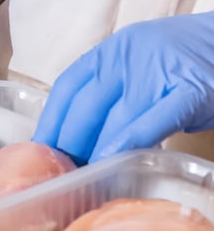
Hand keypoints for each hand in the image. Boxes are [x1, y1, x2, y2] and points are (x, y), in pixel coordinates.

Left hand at [32, 12, 213, 162]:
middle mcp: (128, 57)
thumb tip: (80, 139)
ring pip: (115, 117)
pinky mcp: (191, 91)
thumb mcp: (141, 70)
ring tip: (82, 178)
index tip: (39, 152)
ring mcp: (159, 72)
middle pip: (85, 107)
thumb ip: (113, 96)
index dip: (51, 123)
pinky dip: (128, 142)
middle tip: (61, 174)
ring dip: (94, 151)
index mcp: (111, 52)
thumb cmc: (188, 64)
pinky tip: (114, 161)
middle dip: (69, 145)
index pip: (68, 88)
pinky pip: (154, 120)